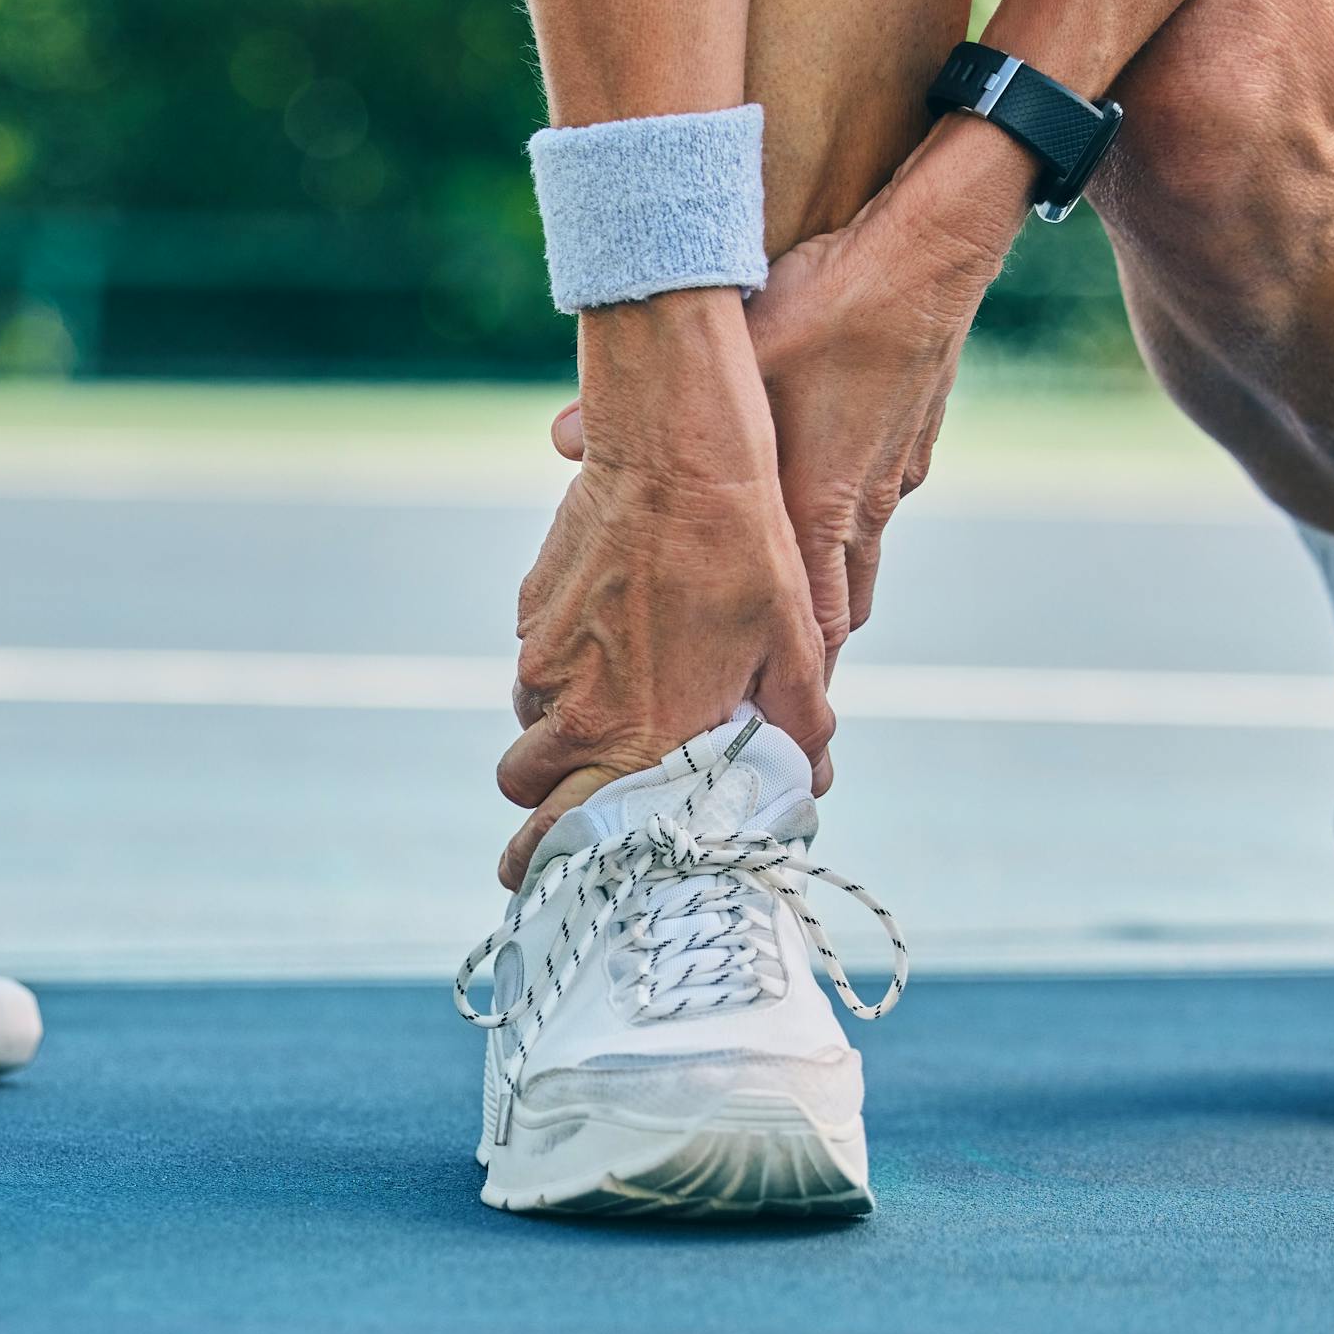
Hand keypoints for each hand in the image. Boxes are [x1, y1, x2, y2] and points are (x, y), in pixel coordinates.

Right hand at [497, 291, 833, 887]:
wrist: (676, 452)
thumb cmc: (744, 550)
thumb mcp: (789, 646)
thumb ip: (798, 728)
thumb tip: (810, 783)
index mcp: (637, 736)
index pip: (566, 834)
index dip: (551, 864)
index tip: (549, 881)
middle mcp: (574, 707)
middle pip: (524, 790)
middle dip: (541, 804)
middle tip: (570, 804)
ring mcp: (541, 656)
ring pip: (531, 723)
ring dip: (560, 730)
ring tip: (616, 704)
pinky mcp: (531, 609)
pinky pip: (536, 662)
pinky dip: (563, 668)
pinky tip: (616, 634)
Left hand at [549, 127, 1026, 657]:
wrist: (930, 260)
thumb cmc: (827, 305)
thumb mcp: (726, 351)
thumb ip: (644, 410)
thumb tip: (560, 441)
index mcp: (814, 505)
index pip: (809, 626)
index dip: (790, 679)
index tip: (762, 715)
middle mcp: (859, 509)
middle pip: (838, 614)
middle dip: (804, 659)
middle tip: (767, 691)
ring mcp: (891, 481)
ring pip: (861, 570)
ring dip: (827, 603)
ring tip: (789, 636)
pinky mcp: (909, 451)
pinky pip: (876, 516)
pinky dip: (849, 539)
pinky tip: (822, 523)